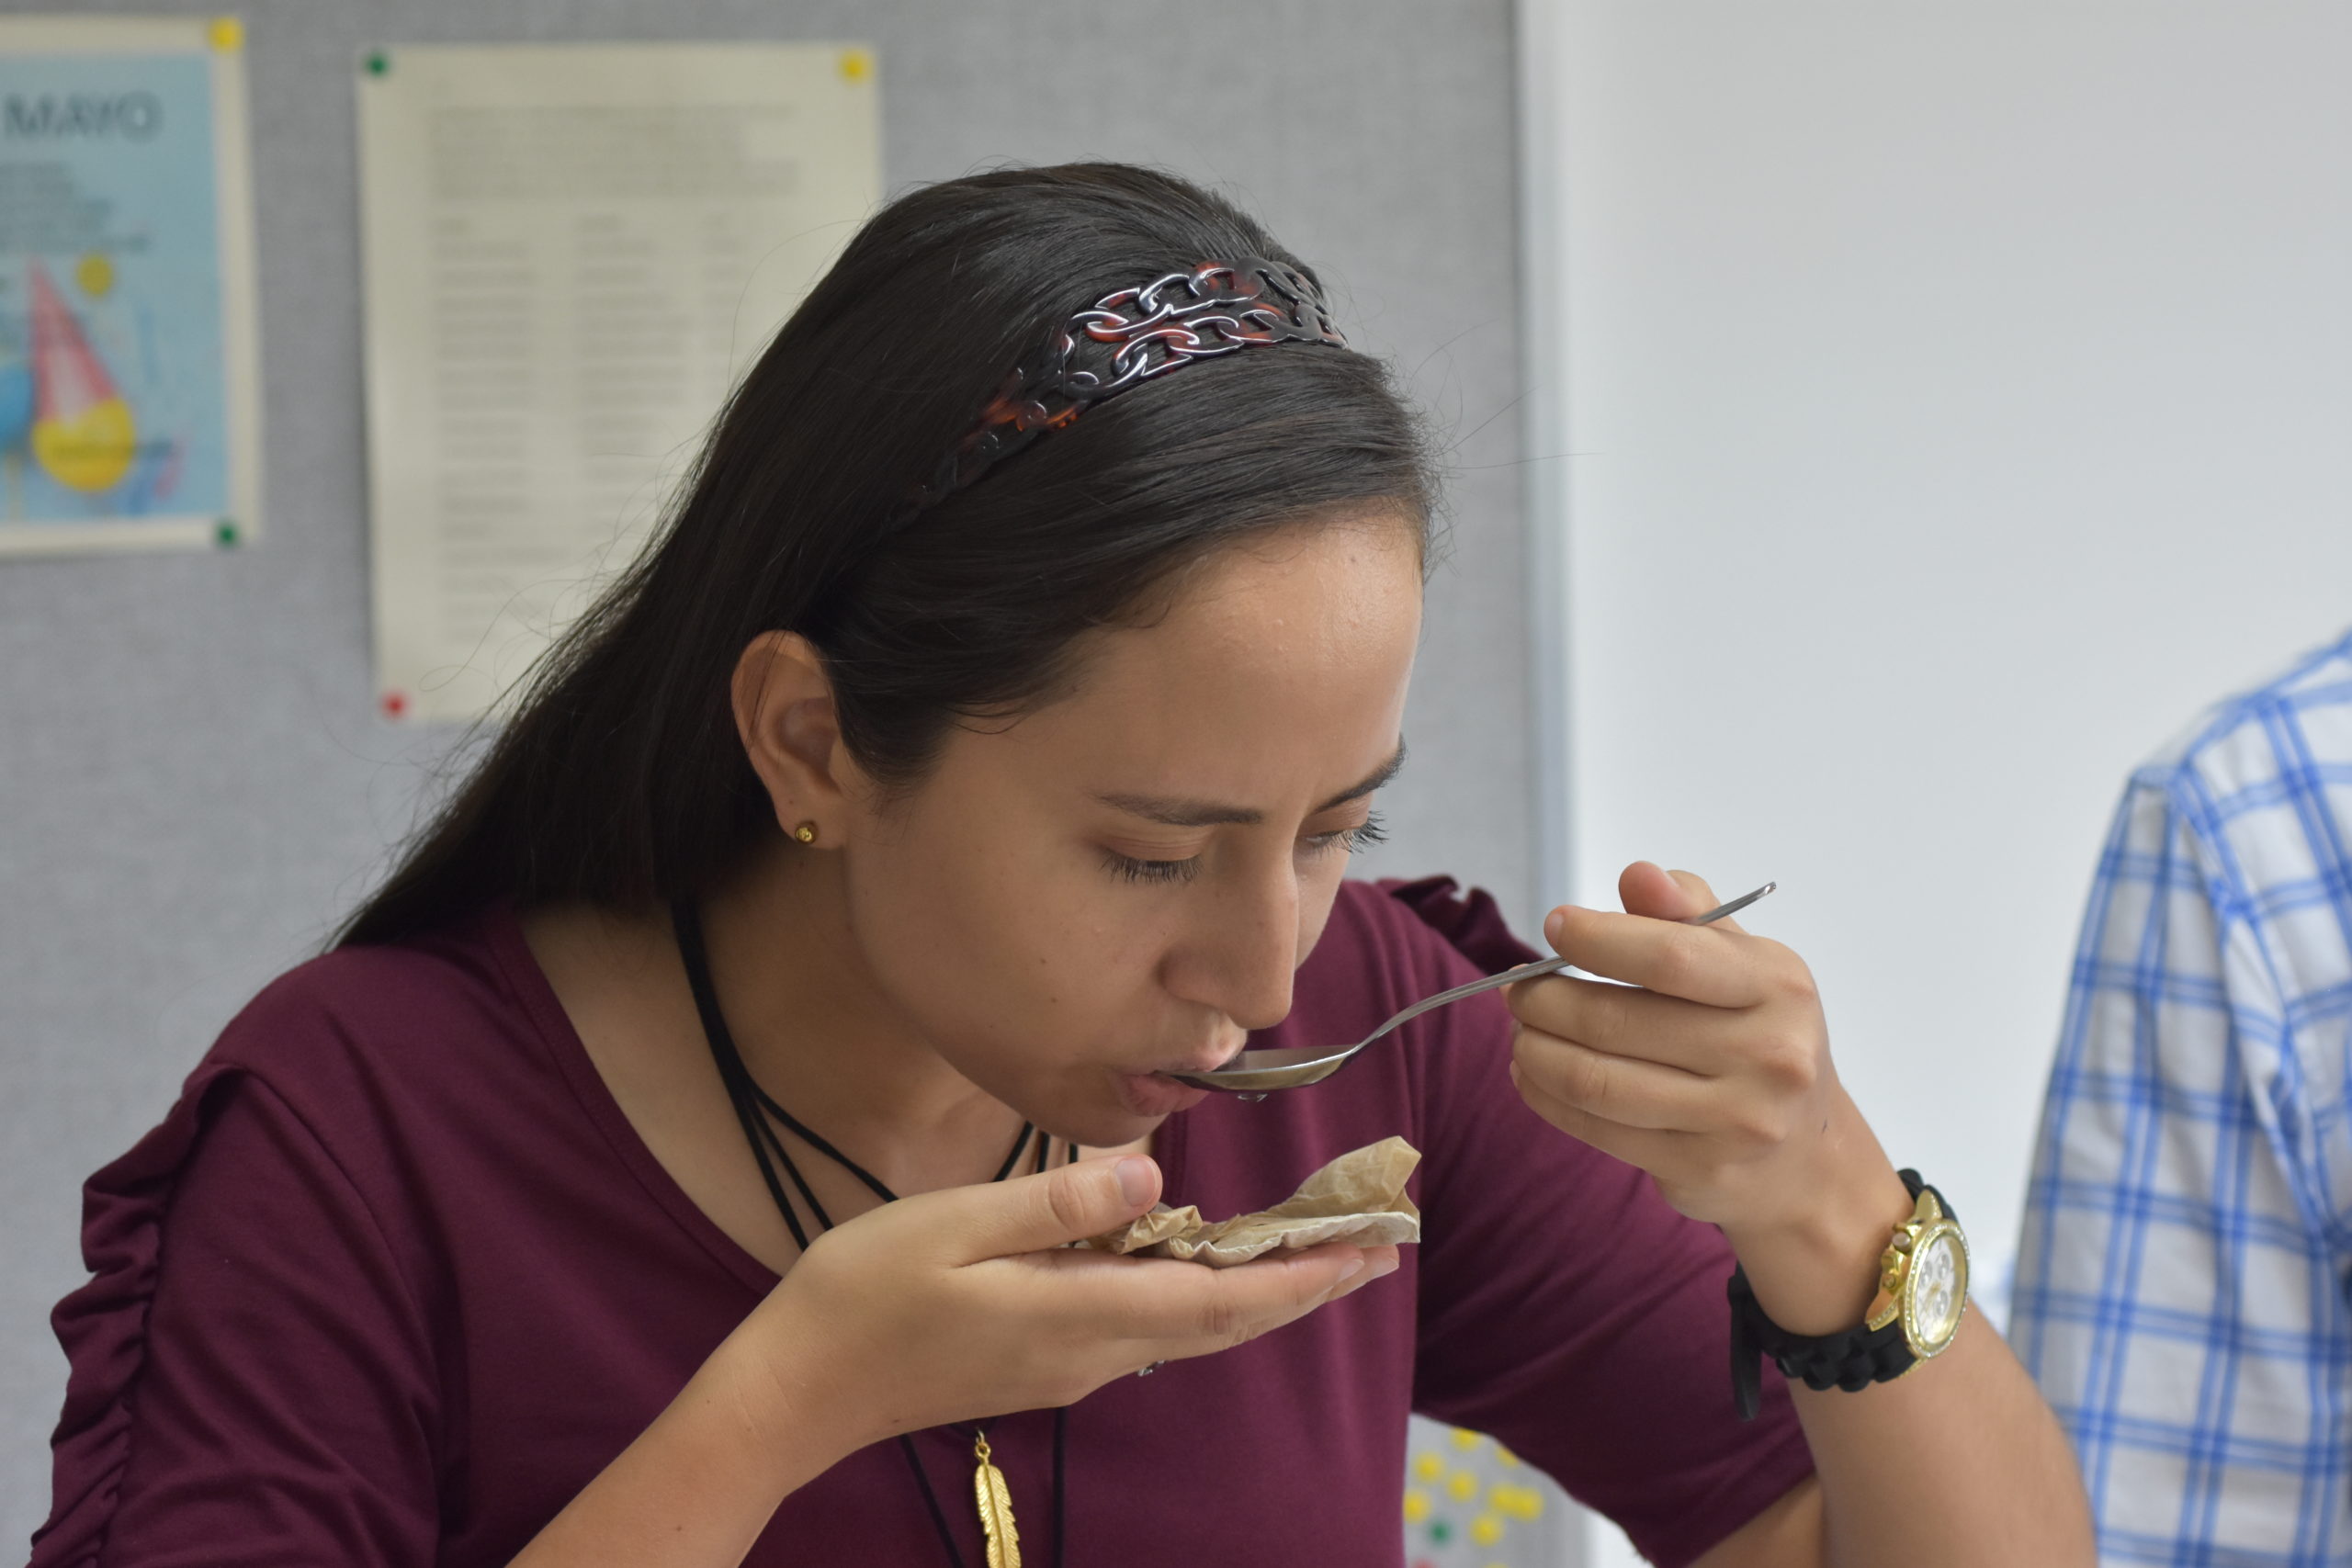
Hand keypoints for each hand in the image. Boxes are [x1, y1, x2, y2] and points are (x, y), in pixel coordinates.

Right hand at [742, 1154, 1397, 1449]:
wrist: (798, 1389)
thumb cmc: (862, 1294)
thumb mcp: (955, 1223)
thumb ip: (1059, 1200)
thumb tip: (1151, 1177)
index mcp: (1078, 1313)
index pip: (1221, 1299)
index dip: (1302, 1275)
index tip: (1369, 1249)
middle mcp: (1092, 1353)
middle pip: (1222, 1321)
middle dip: (1303, 1283)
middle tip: (1375, 1243)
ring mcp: (1070, 1367)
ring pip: (1188, 1326)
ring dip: (1254, 1288)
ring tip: (1311, 1246)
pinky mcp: (1046, 1365)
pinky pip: (1144, 1325)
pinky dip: (1194, 1292)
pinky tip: (1198, 1257)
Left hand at [1505, 862, 1907, 1327]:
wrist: (1805, 1156)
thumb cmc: (1760, 1038)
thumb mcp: (1744, 965)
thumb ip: (1689, 915)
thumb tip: (1638, 876)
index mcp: (1777, 986)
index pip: (1670, 956)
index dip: (1598, 940)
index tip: (1556, 928)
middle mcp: (1767, 1055)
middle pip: (1617, 1021)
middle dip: (1546, 1000)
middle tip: (1519, 989)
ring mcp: (1736, 1120)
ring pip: (1595, 1081)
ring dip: (1535, 1051)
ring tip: (1520, 1032)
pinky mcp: (1699, 1169)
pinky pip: (1597, 1129)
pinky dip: (1547, 1097)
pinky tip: (1532, 1074)